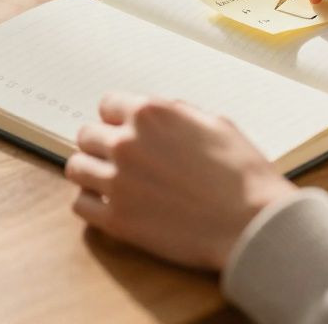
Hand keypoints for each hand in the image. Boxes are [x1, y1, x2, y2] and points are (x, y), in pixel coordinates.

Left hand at [65, 93, 297, 270]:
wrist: (251, 223)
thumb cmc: (242, 173)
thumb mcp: (214, 123)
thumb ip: (176, 114)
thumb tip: (159, 115)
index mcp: (150, 114)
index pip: (107, 104)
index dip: (118, 118)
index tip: (125, 130)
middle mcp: (126, 143)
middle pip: (87, 135)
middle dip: (102, 144)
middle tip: (120, 158)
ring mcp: (118, 182)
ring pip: (76, 167)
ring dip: (91, 171)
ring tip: (108, 180)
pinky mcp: (117, 219)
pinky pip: (80, 204)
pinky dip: (91, 203)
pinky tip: (109, 204)